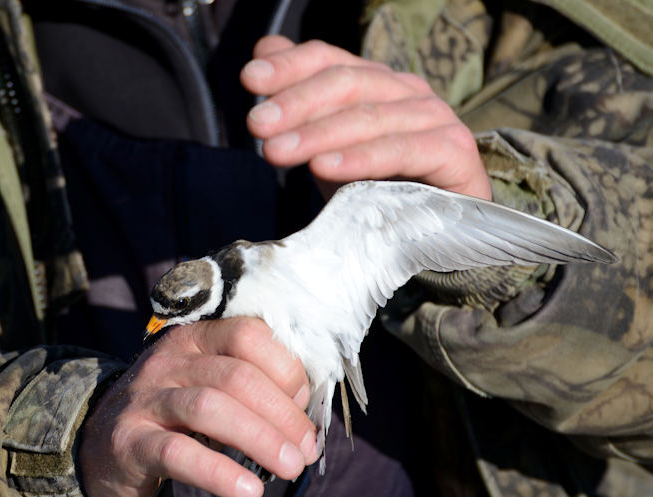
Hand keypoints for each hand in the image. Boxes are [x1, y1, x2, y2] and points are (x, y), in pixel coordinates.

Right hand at [78, 317, 316, 496]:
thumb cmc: (172, 417)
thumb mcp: (207, 387)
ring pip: (210, 408)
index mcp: (195, 338)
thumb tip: (306, 413)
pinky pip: (178, 454)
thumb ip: (250, 387)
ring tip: (292, 469)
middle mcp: (168, 361)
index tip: (304, 407)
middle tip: (307, 450)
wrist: (102, 447)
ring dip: (261, 439)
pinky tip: (250, 491)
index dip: (286, 370)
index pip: (248, 334)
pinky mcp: (129, 441)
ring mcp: (145, 399)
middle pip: (235, 375)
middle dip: (282, 414)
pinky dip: (219, 473)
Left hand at [241, 36, 491, 200]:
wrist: (433, 234)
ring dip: (317, 134)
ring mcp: (434, 117)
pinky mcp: (453, 152)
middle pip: (346, 84)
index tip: (250, 79)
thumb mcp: (326, 148)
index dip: (289, 65)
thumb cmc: (376, 188)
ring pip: (369, 117)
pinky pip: (402, 151)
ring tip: (276, 151)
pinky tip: (324, 168)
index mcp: (376, 82)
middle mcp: (406, 91)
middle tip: (258, 124)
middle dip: (296, 103)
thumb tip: (262, 54)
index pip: (329, 60)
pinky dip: (361, 159)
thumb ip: (298, 103)